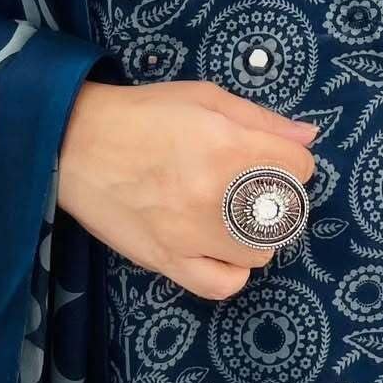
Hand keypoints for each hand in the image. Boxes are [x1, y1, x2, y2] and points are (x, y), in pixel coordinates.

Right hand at [57, 79, 320, 299]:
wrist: (74, 141)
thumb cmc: (143, 113)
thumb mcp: (206, 98)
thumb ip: (262, 119)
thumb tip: (308, 137)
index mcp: (231, 147)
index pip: (301, 169)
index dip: (290, 160)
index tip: (271, 158)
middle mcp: (218, 195)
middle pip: (286, 214)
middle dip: (277, 197)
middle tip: (249, 184)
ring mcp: (193, 234)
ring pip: (261, 253)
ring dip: (255, 234)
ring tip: (231, 215)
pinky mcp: (168, 261)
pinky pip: (223, 285)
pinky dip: (230, 270)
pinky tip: (218, 248)